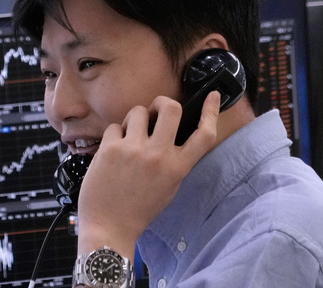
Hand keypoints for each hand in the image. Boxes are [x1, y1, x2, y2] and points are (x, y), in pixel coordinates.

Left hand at [75, 90, 223, 258]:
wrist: (109, 226)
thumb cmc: (139, 208)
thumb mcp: (169, 186)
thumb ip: (174, 160)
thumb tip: (173, 131)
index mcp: (177, 168)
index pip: (205, 135)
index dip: (211, 112)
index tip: (213, 96)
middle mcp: (159, 156)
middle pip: (171, 108)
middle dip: (162, 103)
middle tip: (155, 111)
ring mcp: (134, 150)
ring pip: (139, 111)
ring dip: (134, 120)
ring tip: (129, 137)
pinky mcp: (111, 148)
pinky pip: (115, 126)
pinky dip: (114, 135)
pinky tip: (113, 152)